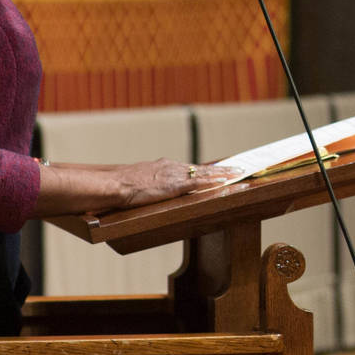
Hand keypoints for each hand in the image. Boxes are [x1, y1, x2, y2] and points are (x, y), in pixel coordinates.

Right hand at [112, 159, 238, 206]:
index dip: (208, 168)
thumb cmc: (121, 184)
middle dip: (221, 168)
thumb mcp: (139, 180)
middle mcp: (172, 168)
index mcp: (164, 166)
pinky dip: (212, 181)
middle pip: (202, 167)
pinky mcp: (174, 186)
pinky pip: (198, 183)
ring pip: (204, 172)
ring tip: (238, 173)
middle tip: (238, 168)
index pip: (191, 167)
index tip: (221, 167)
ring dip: (223, 173)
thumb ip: (150, 181)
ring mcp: (174, 176)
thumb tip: (150, 187)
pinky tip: (224, 181)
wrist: (115, 183)